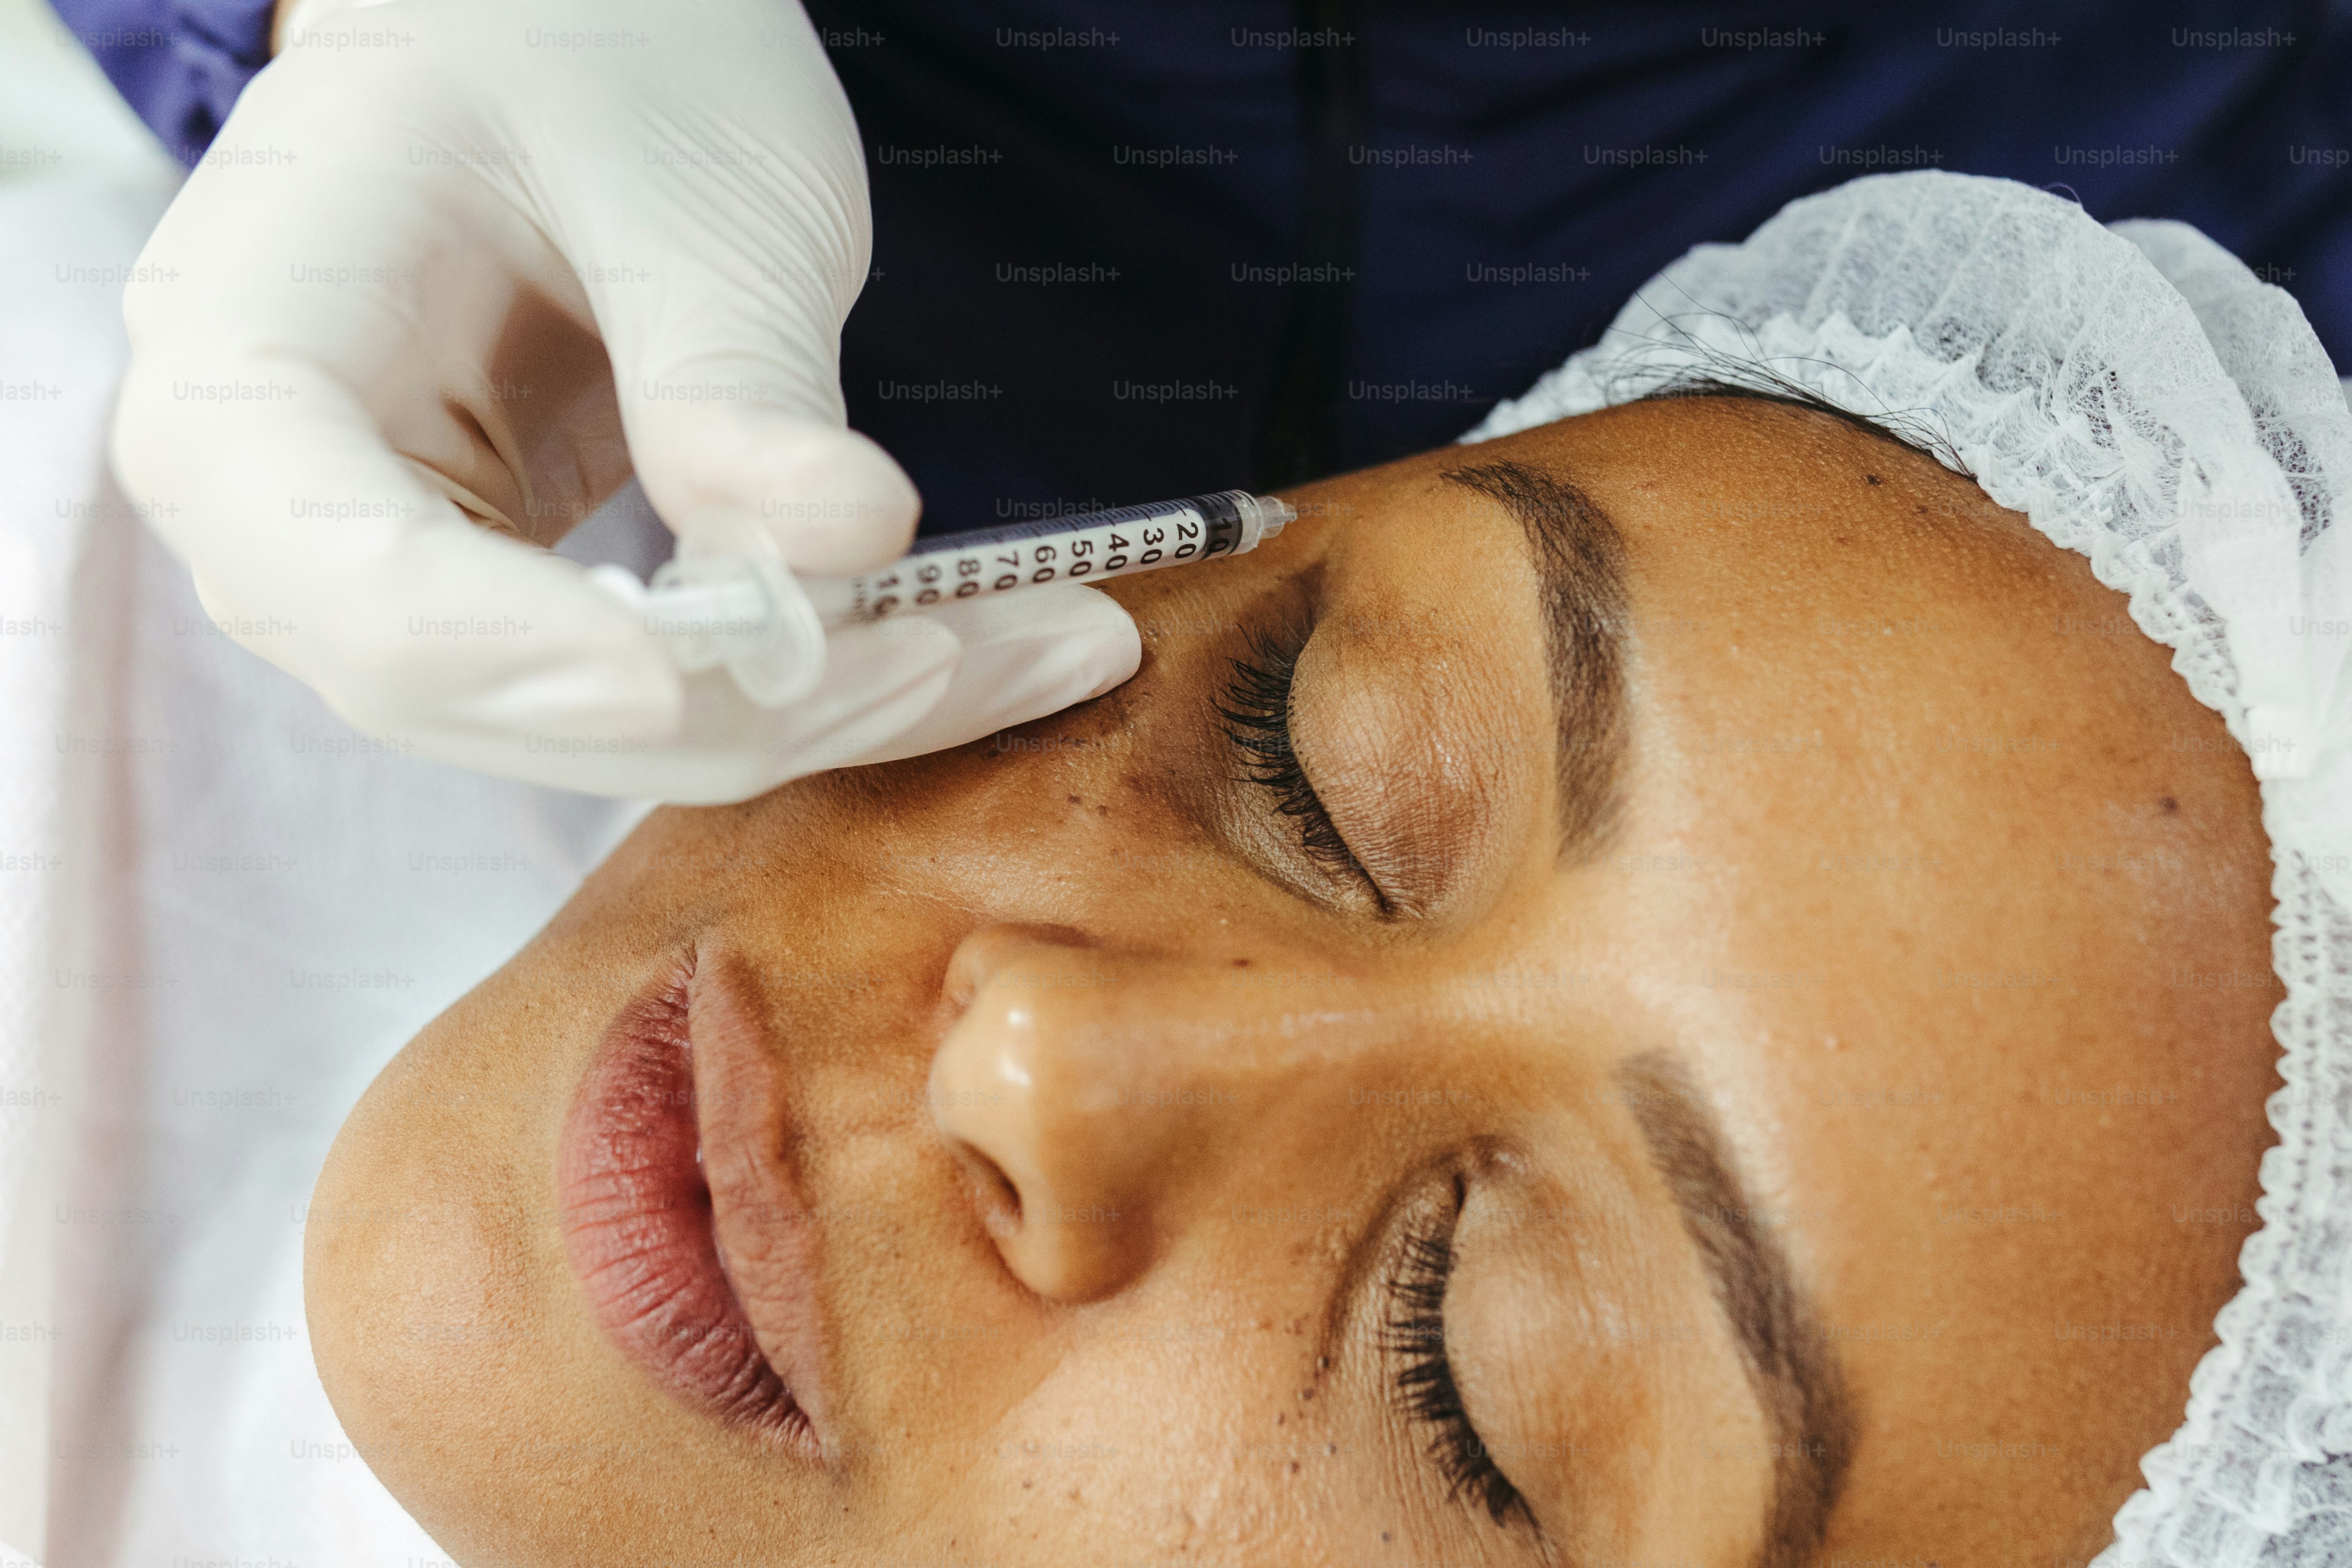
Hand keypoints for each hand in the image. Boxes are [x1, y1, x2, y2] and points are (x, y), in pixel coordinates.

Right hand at [110, 0, 1138, 799]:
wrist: (576, 25)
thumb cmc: (591, 47)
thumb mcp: (688, 188)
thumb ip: (735, 371)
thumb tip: (846, 538)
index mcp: (243, 357)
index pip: (352, 584)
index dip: (529, 660)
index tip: (729, 665)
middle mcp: (283, 503)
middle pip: (480, 698)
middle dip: (732, 705)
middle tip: (963, 656)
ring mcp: (393, 566)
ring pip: (586, 729)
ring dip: (810, 714)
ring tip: (1036, 645)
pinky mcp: (514, 600)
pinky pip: (650, 690)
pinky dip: (807, 684)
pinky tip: (969, 652)